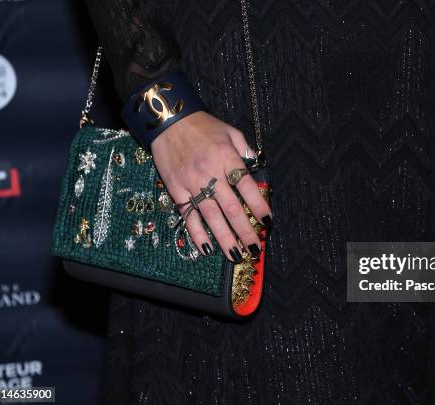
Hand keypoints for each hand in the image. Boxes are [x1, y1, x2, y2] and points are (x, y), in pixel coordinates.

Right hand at [151, 111, 271, 261]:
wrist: (167, 121)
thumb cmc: (202, 126)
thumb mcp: (229, 131)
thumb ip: (245, 149)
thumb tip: (256, 166)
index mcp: (227, 158)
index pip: (247, 186)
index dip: (259, 205)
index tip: (267, 221)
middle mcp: (210, 173)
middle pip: (231, 207)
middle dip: (245, 230)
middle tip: (255, 248)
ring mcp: (192, 183)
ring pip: (211, 216)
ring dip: (225, 238)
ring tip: (236, 254)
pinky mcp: (176, 189)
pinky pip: (188, 215)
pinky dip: (197, 232)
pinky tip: (207, 247)